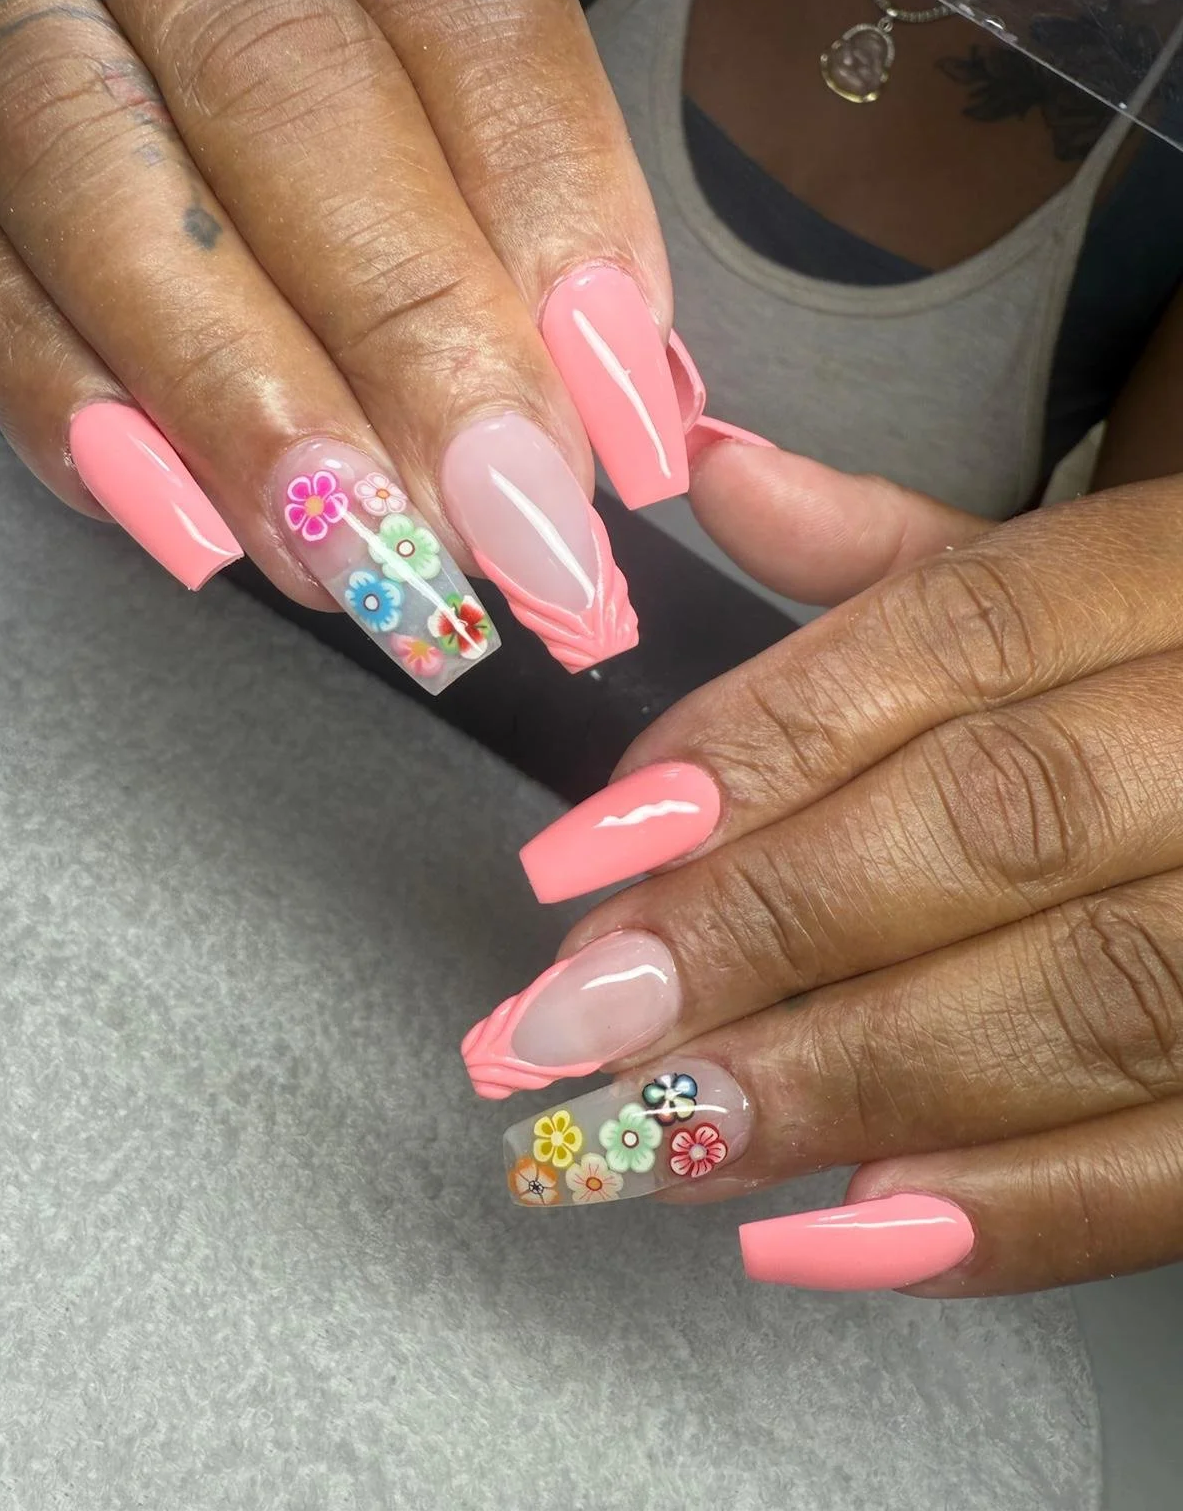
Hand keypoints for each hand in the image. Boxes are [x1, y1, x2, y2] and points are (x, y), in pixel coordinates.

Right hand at [0, 0, 686, 687]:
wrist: (96, 6)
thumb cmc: (303, 91)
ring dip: (243, 397)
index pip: (461, 8)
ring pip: (101, 178)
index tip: (621, 422)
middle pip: (284, 89)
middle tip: (502, 516)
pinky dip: (79, 412)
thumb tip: (629, 401)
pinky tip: (193, 523)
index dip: (557, 219)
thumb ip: (527, 210)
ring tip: (355, 555)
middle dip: (412, 333)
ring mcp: (14, 15)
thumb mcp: (434, 92)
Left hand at [467, 438, 1182, 1295]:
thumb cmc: (1177, 671)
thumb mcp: (1079, 578)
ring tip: (669, 1135)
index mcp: (1182, 574)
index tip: (586, 856)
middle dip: (769, 926)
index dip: (757, 744)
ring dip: (854, 1080)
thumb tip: (719, 477)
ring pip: (1092, 993)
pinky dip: (1019, 1211)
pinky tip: (842, 1231)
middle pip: (1001, 818)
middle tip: (588, 1018)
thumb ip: (897, 552)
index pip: (955, 634)